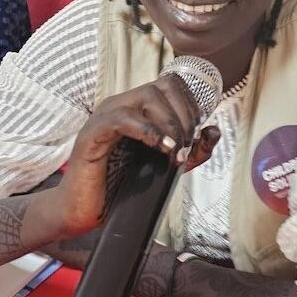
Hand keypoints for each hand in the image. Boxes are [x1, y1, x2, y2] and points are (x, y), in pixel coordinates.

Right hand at [54, 76, 220, 234]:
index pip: (171, 86)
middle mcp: (120, 106)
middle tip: (186, 145)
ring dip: (169, 123)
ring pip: (146, 96)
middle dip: (184, 115)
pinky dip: (147, 130)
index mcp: (136, 109)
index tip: (197, 134)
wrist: (83, 211)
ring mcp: (104, 117)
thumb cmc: (119, 187)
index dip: (191, 106)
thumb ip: (191, 151)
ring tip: (172, 150)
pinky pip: (122, 118)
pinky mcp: (92, 134)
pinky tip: (158, 147)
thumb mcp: (166, 167)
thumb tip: (213, 131)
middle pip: (163, 86)